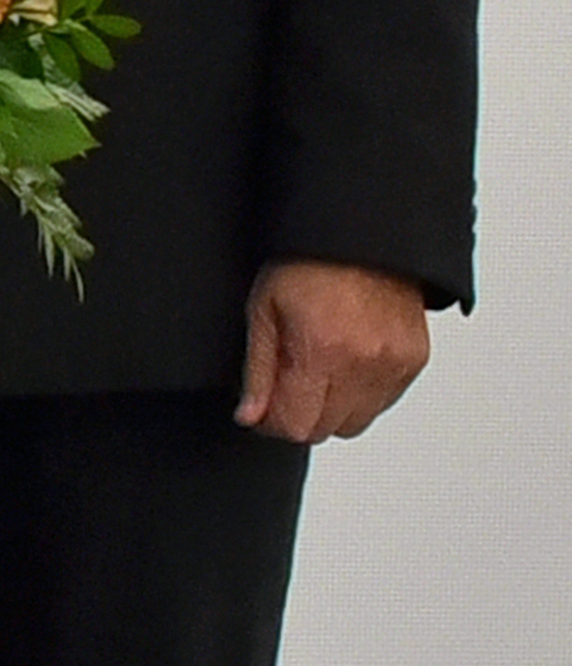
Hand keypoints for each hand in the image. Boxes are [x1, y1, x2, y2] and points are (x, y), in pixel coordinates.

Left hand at [238, 257, 431, 443]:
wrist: (363, 236)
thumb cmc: (309, 264)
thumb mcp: (263, 309)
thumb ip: (258, 370)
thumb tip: (251, 415)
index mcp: (323, 350)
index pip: (297, 425)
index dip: (271, 422)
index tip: (261, 409)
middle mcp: (365, 363)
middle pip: (326, 429)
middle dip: (299, 415)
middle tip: (285, 384)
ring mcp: (395, 364)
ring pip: (356, 422)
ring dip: (331, 408)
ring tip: (316, 367)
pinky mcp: (415, 360)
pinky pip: (383, 402)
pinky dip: (360, 394)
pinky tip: (344, 362)